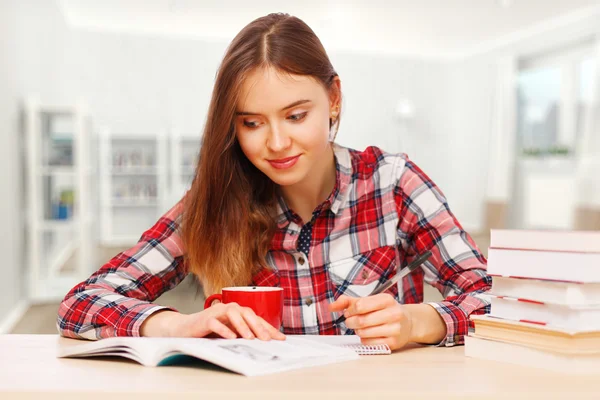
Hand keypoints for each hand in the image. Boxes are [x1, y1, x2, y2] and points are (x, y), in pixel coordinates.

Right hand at [140, 303, 285, 340]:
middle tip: (266, 339)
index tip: (280, 338)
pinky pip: (215, 322)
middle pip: (246, 312)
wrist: (185, 328)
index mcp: (237, 312)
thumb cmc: (209, 330)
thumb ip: (243, 334)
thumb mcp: (230, 332)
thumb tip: (263, 342)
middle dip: (258, 326)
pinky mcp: (204, 319)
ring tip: (250, 338)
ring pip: (232, 313)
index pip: (256, 318)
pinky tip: (231, 337)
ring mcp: (216, 312)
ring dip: (242, 326)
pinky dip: (224, 329)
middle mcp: (228, 308)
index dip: (269, 327)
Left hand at [329, 294, 412, 350]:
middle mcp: (393, 313)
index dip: (350, 310)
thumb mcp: (370, 301)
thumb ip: (349, 301)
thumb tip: (331, 306)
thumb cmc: (385, 310)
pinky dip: (364, 339)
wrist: (408, 323)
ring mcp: (395, 329)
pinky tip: (369, 334)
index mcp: (386, 299)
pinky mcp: (393, 343)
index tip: (349, 312)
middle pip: (361, 320)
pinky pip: (369, 343)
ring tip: (361, 327)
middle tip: (351, 321)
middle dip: (351, 322)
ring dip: (357, 331)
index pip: (360, 305)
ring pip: (363, 332)